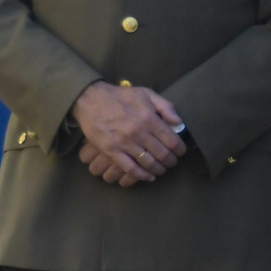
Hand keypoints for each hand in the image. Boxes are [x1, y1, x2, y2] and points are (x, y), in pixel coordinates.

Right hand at [70, 81, 184, 183]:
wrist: (90, 99)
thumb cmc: (120, 96)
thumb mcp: (146, 93)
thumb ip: (165, 106)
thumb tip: (178, 123)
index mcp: (149, 118)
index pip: (172, 141)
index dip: (180, 150)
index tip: (180, 152)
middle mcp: (139, 133)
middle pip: (162, 155)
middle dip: (171, 161)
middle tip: (171, 162)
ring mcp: (125, 143)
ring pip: (148, 164)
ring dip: (158, 170)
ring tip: (161, 169)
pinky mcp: (111, 151)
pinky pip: (130, 168)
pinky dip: (142, 176)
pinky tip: (148, 176)